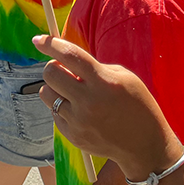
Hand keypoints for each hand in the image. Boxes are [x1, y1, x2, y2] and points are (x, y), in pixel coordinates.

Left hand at [32, 35, 182, 180]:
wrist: (144, 145)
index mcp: (103, 81)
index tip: (39, 40)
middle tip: (67, 71)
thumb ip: (95, 68)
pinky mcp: (73, 136)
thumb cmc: (137, 105)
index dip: (51, 44)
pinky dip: (63, 108)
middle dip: (54, 67)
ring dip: (55, 88)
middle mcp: (88, 101)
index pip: (70, 55)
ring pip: (46, 94)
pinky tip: (80, 111)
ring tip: (73, 93)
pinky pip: (54, 113)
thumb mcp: (124, 77)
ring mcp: (78, 121)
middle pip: (50, 74)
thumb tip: (66, 63)